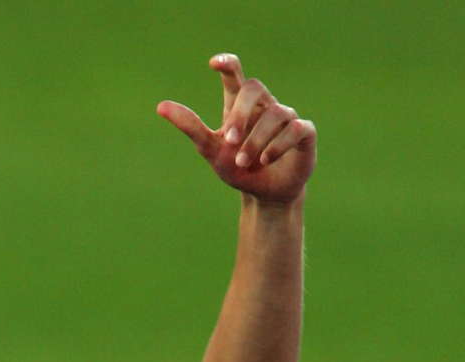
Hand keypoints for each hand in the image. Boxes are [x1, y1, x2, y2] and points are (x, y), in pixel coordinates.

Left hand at [157, 54, 315, 202]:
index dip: (228, 65)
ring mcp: (287, 117)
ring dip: (256, 140)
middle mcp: (264, 106)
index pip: (235, 76)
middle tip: (229, 140)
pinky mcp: (304, 133)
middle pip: (254, 88)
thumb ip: (190, 127)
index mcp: (240, 106)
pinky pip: (295, 128)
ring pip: (275, 114)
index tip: (215, 64)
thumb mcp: (211, 150)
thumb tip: (160, 106)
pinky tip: (266, 160)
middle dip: (240, 113)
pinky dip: (279, 144)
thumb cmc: (238, 169)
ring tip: (245, 161)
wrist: (265, 195)